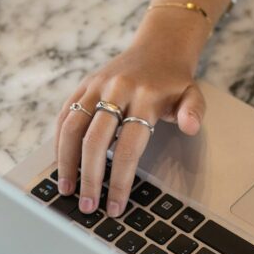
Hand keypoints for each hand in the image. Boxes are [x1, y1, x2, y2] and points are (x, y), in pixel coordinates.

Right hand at [54, 37, 204, 216]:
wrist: (158, 47)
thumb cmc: (175, 81)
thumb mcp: (193, 94)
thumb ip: (193, 112)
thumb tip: (190, 127)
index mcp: (145, 96)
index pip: (128, 147)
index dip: (119, 180)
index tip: (115, 206)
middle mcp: (117, 90)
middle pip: (95, 141)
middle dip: (89, 178)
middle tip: (87, 206)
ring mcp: (96, 86)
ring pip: (72, 128)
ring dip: (66, 162)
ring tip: (66, 189)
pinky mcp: (83, 85)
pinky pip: (65, 115)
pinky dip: (60, 141)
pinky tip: (61, 164)